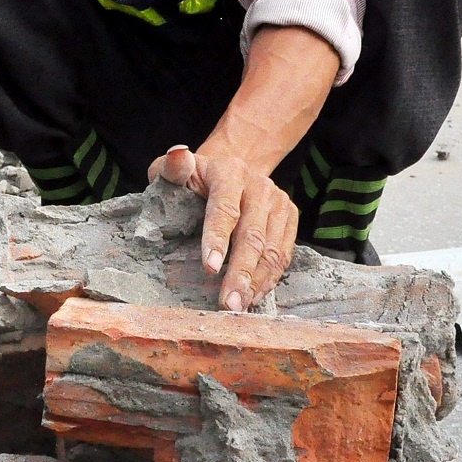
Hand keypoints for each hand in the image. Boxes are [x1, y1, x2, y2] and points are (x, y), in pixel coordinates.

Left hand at [148, 145, 298, 313]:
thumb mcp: (175, 170)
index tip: (209, 269)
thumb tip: (178, 155)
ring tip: (240, 307)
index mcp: (229, 172)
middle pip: (252, 236)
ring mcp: (278, 202)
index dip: (217, 239)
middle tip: (228, 303)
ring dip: (257, 282)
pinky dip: (269, 279)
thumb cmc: (193, 179)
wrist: (229, 170)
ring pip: (272, 250)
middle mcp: (259, 186)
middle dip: (240, 273)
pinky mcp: (289, 217)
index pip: (224, 209)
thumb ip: (171, 167)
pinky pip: (284, 254)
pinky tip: (254, 297)